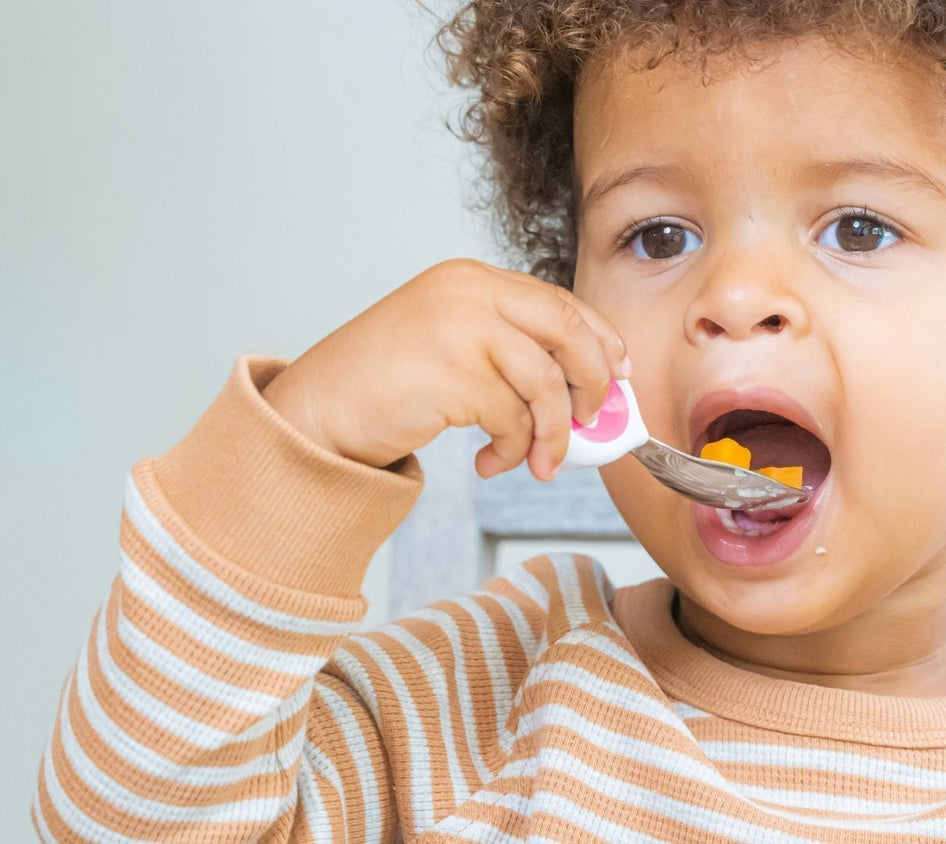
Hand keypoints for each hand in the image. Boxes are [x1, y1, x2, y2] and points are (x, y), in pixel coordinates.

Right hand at [261, 259, 630, 479]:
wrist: (316, 411)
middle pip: (567, 333)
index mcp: (472, 279)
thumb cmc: (382, 385)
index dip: (599, 339)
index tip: (620, 372)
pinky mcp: (452, 373)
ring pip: (545, 384)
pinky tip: (491, 462)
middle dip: (593, 384)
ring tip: (538, 463)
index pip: (558, 302)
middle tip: (592, 422)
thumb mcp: (450, 344)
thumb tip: (582, 389)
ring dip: (552, 434)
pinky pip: (513, 419)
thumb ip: (507, 350)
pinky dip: (513, 449)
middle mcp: (469, 293)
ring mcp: (460, 329)